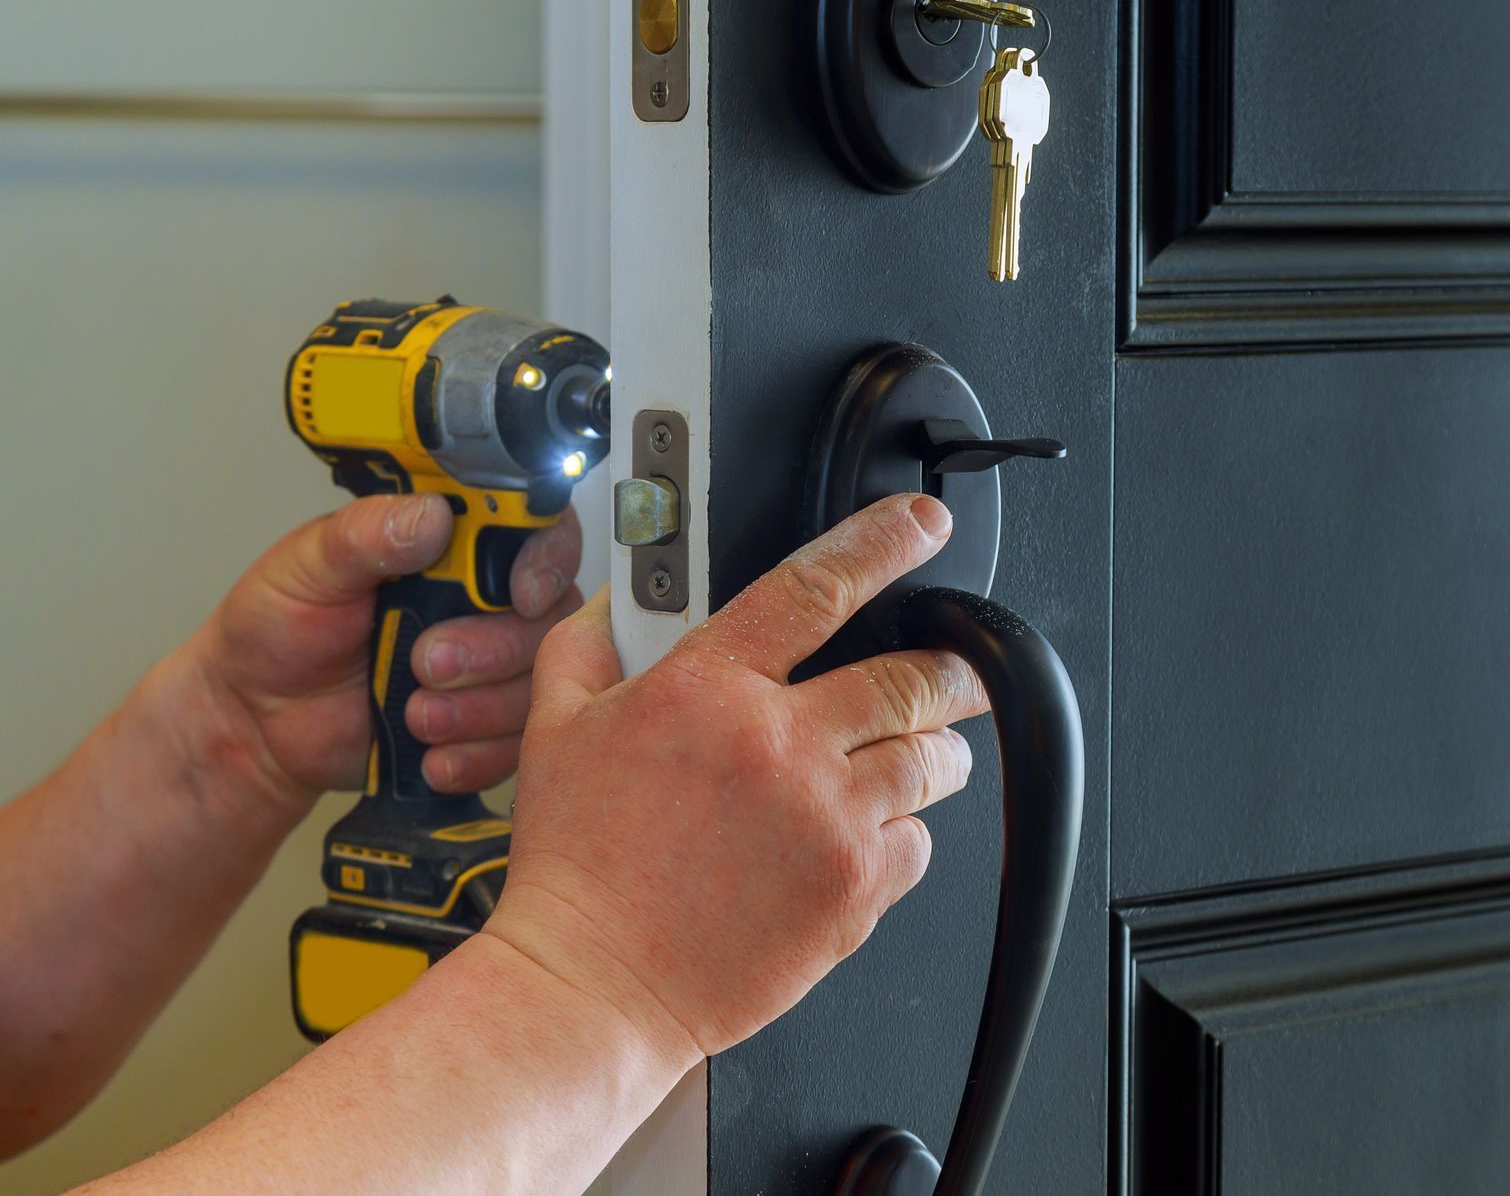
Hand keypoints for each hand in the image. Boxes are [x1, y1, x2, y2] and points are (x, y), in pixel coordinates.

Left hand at [188, 493, 585, 806]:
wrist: (255, 721)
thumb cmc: (276, 631)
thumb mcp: (307, 567)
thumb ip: (366, 534)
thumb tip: (431, 515)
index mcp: (450, 545)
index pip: (537, 530)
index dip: (546, 560)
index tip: (519, 593)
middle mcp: (482, 600)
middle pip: (548, 617)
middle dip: (493, 649)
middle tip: (425, 662)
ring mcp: (488, 665)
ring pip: (537, 684)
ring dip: (481, 709)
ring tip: (415, 716)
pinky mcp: (483, 725)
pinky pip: (516, 744)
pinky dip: (476, 755)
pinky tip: (430, 754)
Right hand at [484, 493, 989, 1064]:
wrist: (590, 984)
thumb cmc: (574, 868)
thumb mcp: (554, 731)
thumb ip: (588, 645)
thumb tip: (618, 600)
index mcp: (708, 688)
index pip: (816, 586)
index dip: (883, 543)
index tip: (921, 526)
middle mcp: (779, 744)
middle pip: (909, 675)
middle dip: (950, 667)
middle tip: (956, 669)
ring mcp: (825, 818)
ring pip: (932, 758)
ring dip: (936, 748)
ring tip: (918, 756)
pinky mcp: (852, 890)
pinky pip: (920, 842)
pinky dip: (907, 833)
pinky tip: (867, 836)